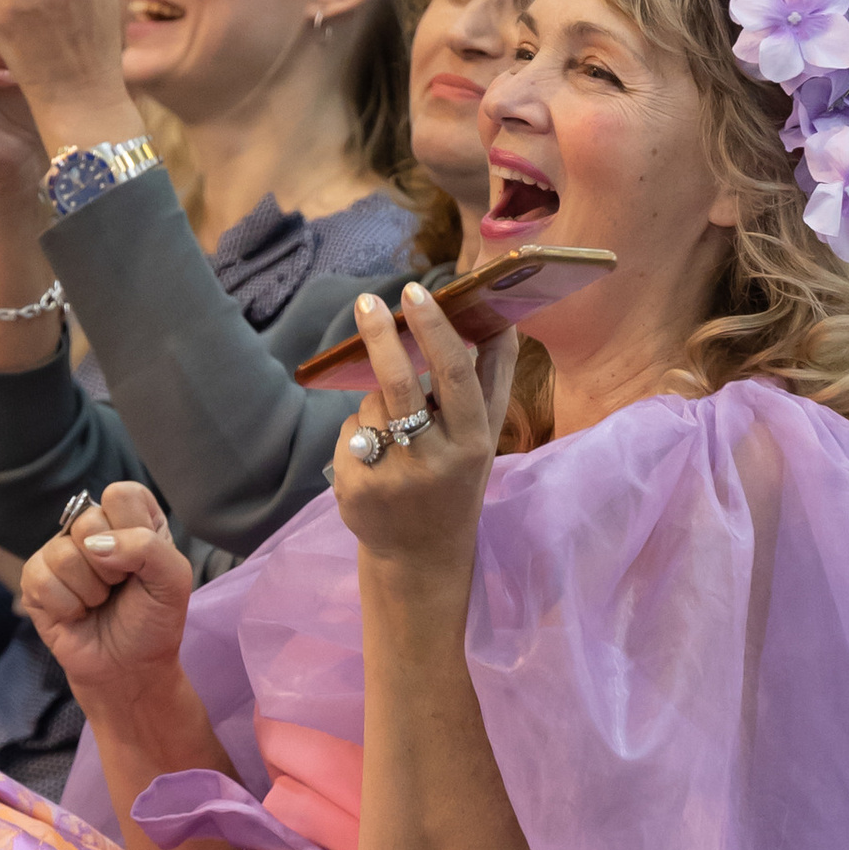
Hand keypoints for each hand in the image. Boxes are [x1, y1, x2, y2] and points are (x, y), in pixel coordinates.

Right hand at [19, 478, 194, 700]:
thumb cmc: (152, 621)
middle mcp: (93, 529)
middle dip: (112, 568)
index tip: (142, 564)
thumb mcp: (173, 581)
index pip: (121, 494)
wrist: (129, 669)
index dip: (133, 530)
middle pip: (88, 521)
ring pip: (64, 554)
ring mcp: (59, 552)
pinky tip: (77, 614)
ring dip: (90, 592)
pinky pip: (41, 579)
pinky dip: (67, 606)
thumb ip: (147, 547)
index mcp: (131, 519)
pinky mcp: (34, 579)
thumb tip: (93, 545)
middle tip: (119, 588)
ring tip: (99, 603)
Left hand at [329, 283, 512, 570]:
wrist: (422, 558)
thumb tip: (500, 318)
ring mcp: (392, 478)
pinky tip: (375, 462)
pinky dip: (357, 435)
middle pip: (400, 385)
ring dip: (375, 404)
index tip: (416, 291)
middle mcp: (436, 461)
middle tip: (367, 302)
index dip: (435, 330)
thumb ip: (492, 380)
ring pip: (371, 406)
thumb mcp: (485, 437)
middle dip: (382, 337)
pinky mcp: (356, 491)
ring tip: (394, 435)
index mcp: (474, 442)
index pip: (455, 375)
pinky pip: (349, 433)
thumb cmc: (457, 481)